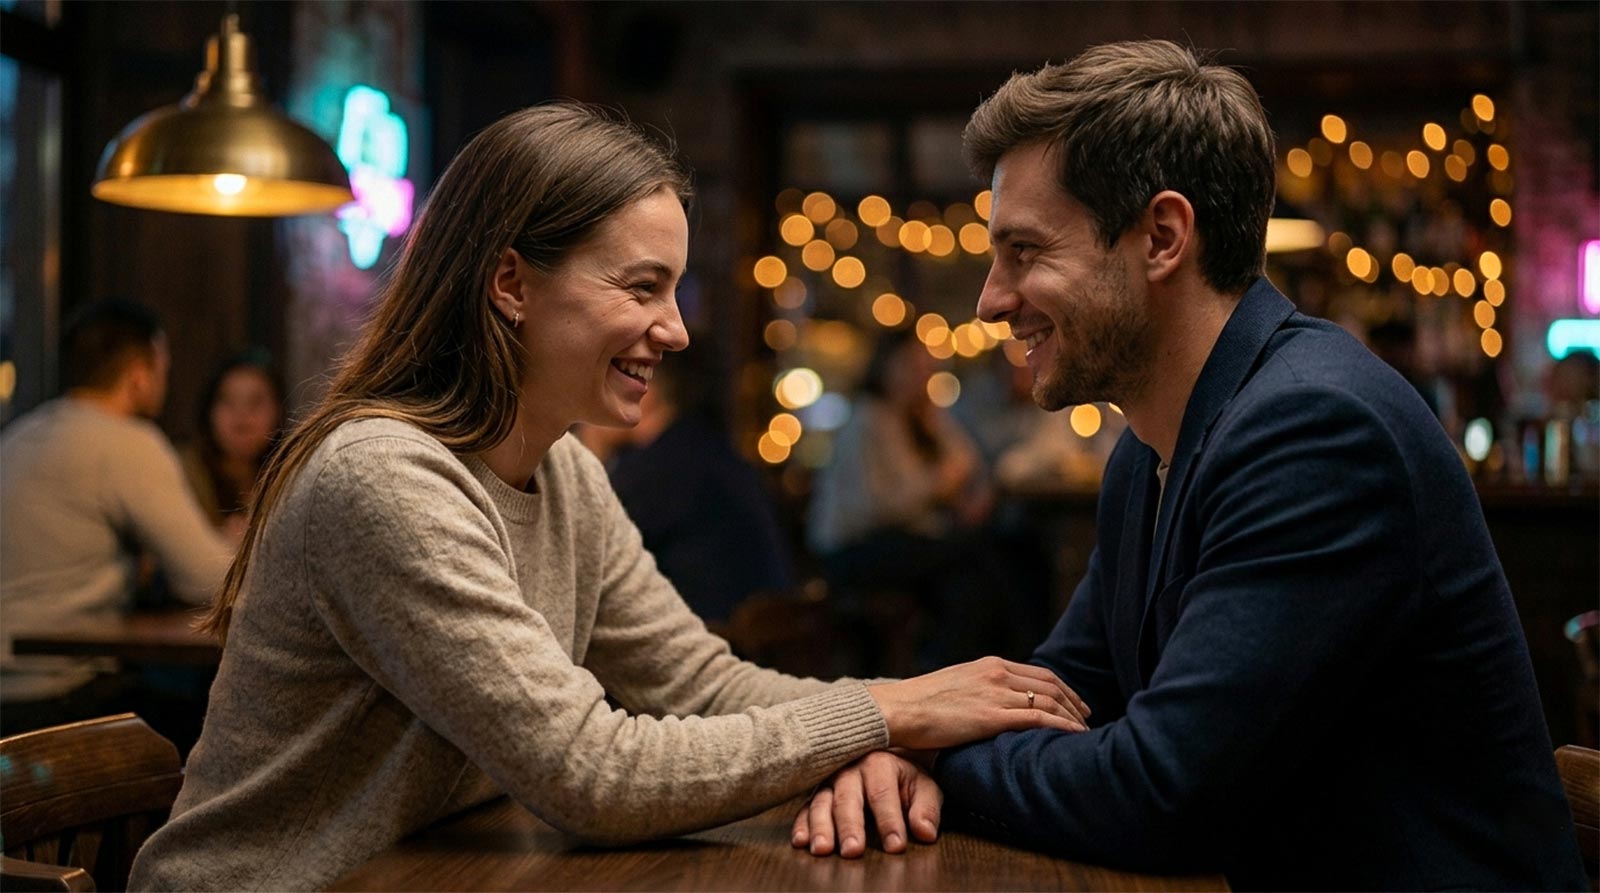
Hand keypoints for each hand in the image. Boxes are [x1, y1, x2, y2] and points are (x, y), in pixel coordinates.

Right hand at [791, 751, 940, 857]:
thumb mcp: (924, 789)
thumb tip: (925, 832)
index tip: (895, 846)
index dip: (889, 821)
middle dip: (850, 826)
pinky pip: (805, 808)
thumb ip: (926, 809)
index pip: (883, 794)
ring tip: (822, 849)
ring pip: (821, 802)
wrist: (886, 761)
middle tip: (852, 851)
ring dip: (820, 827)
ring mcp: (829, 781)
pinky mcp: (816, 794)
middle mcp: (850, 769)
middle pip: (848, 798)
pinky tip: (800, 842)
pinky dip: (801, 825)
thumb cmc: (906, 780)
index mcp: (880, 763)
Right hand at [868, 656, 1089, 749]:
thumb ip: (979, 690)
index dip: (1064, 689)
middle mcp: (998, 674)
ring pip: (1050, 701)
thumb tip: (991, 704)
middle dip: (1075, 703)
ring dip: (1073, 717)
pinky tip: (1075, 736)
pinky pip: (1039, 719)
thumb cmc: (919, 704)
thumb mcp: (955, 686)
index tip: (1075, 704)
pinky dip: (1063, 726)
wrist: (898, 709)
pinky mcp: (993, 716)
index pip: (1039, 674)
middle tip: (1088, 719)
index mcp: (990, 665)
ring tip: (1085, 733)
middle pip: (1052, 685)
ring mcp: (997, 693)